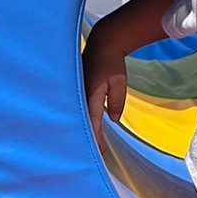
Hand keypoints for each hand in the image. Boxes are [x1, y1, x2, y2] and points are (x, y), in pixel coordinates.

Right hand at [82, 22, 127, 149]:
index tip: (99, 151)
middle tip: (94, 154)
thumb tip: (113, 120)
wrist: (103, 43)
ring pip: (80, 115)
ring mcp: (77, 92)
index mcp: (89, 94)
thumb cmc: (112, 62)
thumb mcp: (119, 82)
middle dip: (88, 136)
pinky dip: (84, 118)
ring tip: (91, 144)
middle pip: (83, 121)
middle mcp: (80, 94)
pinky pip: (80, 107)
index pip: (92, 121)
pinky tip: (88, 126)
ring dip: (85, 128)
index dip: (95, 138)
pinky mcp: (78, 89)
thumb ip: (116, 101)